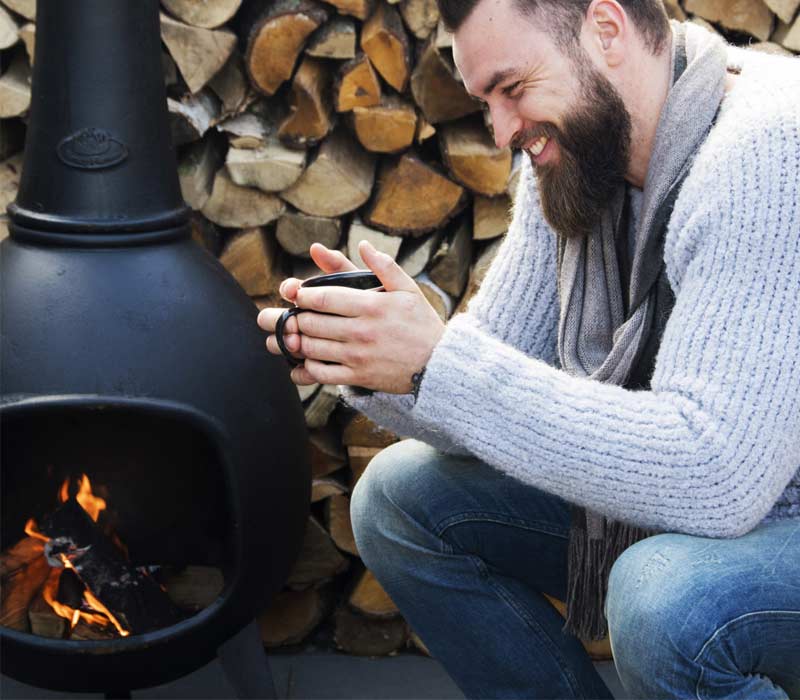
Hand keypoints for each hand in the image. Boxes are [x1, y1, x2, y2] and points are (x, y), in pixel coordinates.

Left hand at [257, 241, 444, 393]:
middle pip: (311, 323)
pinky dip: (306, 370)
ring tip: (277, 338)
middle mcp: (361, 331)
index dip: (301, 295)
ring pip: (313, 348)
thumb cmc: (421, 323)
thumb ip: (383, 266)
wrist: (439, 364)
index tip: (292, 293)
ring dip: (290, 343)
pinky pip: (324, 374)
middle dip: (286, 319)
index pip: (323, 298)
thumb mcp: (408, 289)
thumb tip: (363, 244)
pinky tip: (298, 365)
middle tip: (269, 316)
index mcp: (371, 305)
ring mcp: (359, 355)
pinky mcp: (359, 376)